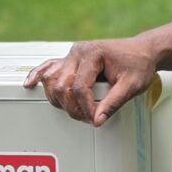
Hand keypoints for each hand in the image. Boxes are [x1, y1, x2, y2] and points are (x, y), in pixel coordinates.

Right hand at [25, 37, 157, 124]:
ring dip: (59, 99)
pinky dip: (38, 76)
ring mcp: (71, 55)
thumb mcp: (131, 86)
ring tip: (73, 110)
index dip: (85, 107)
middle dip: (72, 107)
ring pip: (52, 80)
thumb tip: (98, 119)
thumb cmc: (138, 64)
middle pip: (62, 86)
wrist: (142, 52)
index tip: (95, 118)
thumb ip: (113, 103)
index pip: (79, 87)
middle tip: (87, 117)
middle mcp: (78, 52)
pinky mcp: (69, 60)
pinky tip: (29, 84)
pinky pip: (49, 67)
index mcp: (93, 54)